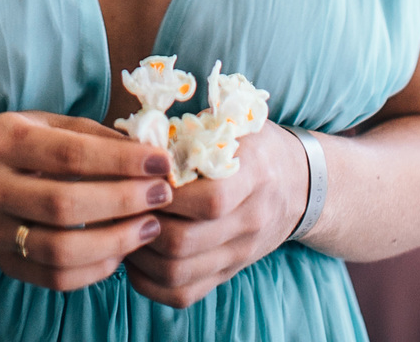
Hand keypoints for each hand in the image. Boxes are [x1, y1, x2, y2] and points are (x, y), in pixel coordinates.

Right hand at [0, 111, 173, 293]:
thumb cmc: (23, 144)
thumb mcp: (50, 124)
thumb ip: (95, 136)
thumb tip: (150, 150)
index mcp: (2, 139)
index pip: (70, 154)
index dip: (120, 160)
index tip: (160, 162)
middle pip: (64, 204)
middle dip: (122, 201)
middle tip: (161, 196)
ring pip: (59, 249)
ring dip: (115, 241)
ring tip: (149, 226)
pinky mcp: (1, 263)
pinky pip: (54, 278)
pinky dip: (94, 269)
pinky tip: (120, 252)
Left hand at [126, 123, 308, 309]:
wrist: (299, 185)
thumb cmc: (256, 146)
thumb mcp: (234, 125)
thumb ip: (193, 132)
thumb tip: (138, 138)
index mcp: (255, 176)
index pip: (211, 199)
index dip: (167, 193)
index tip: (141, 176)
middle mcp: (250, 222)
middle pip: (186, 242)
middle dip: (142, 223)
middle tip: (120, 203)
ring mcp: (239, 254)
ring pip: (178, 273)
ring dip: (140, 255)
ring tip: (123, 228)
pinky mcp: (228, 274)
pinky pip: (183, 294)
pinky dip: (150, 282)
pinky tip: (136, 257)